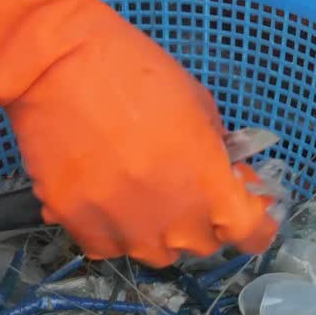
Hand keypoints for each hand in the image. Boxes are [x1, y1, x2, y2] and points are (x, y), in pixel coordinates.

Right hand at [9, 1, 279, 265]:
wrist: (58, 65)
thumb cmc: (138, 72)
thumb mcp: (200, 105)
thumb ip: (217, 152)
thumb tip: (224, 172)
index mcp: (211, 190)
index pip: (252, 234)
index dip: (256, 221)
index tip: (249, 204)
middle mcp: (171, 225)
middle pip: (203, 244)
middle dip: (204, 218)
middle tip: (187, 182)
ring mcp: (122, 231)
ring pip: (153, 249)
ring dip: (156, 226)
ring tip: (139, 187)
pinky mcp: (76, 227)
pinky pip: (106, 243)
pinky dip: (111, 226)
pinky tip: (103, 191)